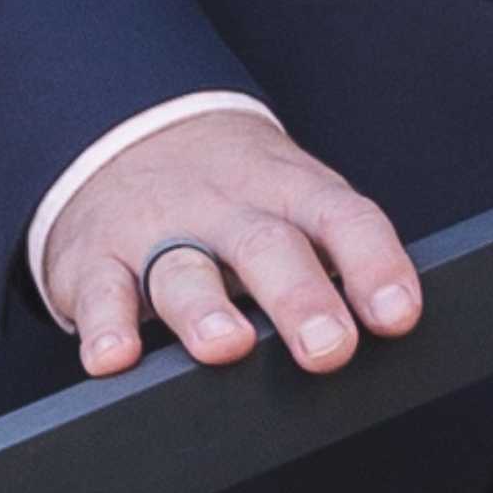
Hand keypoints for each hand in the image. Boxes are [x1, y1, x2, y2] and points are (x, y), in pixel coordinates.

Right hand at [37, 105, 424, 378]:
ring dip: (204, 310)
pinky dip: (105, 326)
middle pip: (265, 246)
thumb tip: (393, 329)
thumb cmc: (233, 195)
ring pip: (181, 270)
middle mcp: (224, 207)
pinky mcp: (95, 259)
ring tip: (226, 346)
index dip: (373, 263)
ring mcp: (156, 231)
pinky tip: (113, 357)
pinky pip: (100, 292)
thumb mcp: (289, 200)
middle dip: (299, 297)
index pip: (342, 219)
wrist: (129, 134)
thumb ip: (333, 258)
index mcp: (287, 190)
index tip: (398, 314)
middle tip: (328, 346)